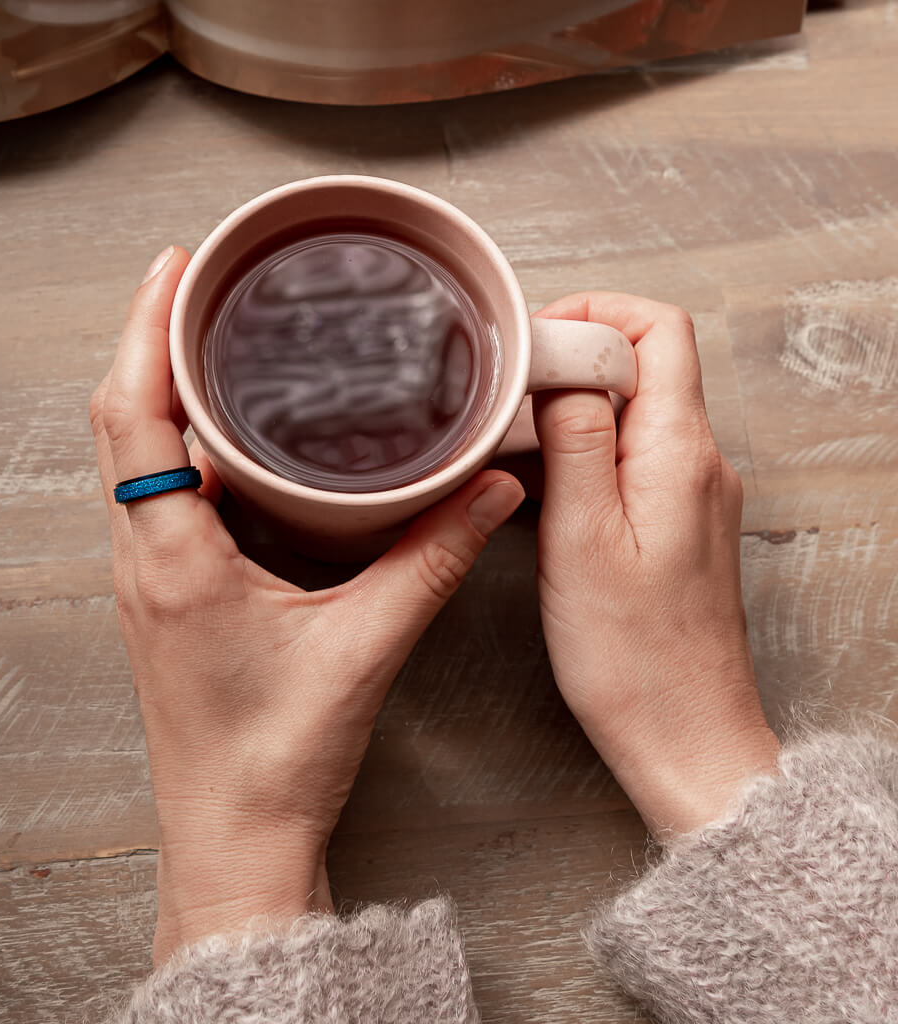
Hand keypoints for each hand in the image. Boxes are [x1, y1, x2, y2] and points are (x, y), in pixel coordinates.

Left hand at [89, 247, 524, 963]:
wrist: (236, 833)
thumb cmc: (276, 756)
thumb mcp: (367, 644)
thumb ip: (434, 558)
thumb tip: (490, 489)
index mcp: (176, 558)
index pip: (132, 416)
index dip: (145, 331)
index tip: (175, 270)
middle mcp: (147, 558)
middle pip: (121, 420)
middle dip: (149, 339)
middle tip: (197, 282)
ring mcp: (150, 577)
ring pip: (133, 456)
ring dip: (158, 390)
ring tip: (207, 339)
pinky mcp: (168, 595)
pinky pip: (156, 495)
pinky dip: (178, 444)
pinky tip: (224, 436)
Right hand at [532, 293, 778, 836]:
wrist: (683, 735)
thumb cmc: (634, 656)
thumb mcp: (583, 538)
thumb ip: (576, 440)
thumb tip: (565, 367)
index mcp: (680, 453)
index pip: (660, 329)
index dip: (597, 314)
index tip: (537, 341)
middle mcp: (698, 463)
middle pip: (646, 363)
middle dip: (574, 358)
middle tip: (512, 392)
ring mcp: (691, 493)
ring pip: (633, 412)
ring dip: (573, 410)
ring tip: (514, 443)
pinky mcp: (676, 524)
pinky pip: (631, 460)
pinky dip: (584, 455)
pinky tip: (540, 489)